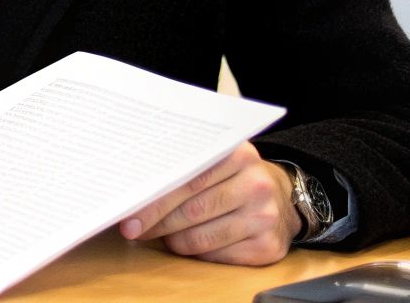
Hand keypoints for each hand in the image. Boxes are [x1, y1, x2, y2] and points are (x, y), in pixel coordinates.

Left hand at [118, 141, 299, 265]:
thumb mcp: (215, 161)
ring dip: (174, 240)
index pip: (186, 180)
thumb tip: (134, 189)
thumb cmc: (233, 178)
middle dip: (156, 223)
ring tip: (163, 234)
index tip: (128, 212)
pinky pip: (216, 256)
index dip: (153, 200)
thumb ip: (182, 167)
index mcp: (238, 155)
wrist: (281, 198)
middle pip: (191, 211)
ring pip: (200, 238)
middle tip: (133, 228)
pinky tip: (191, 242)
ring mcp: (264, 217)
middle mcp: (256, 184)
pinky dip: (197, 252)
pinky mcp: (268, 246)